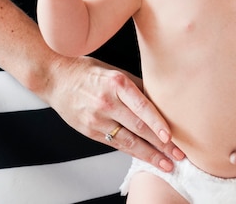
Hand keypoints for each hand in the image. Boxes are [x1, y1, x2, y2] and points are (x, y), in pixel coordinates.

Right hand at [44, 54, 184, 171]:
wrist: (57, 79)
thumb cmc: (88, 72)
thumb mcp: (115, 72)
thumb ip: (137, 87)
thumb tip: (161, 101)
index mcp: (117, 83)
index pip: (141, 106)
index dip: (157, 123)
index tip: (171, 136)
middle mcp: (107, 102)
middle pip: (138, 127)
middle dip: (161, 144)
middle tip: (179, 155)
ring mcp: (97, 118)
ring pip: (127, 140)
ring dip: (149, 154)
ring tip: (166, 163)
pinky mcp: (89, 131)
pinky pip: (115, 144)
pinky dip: (132, 152)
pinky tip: (145, 157)